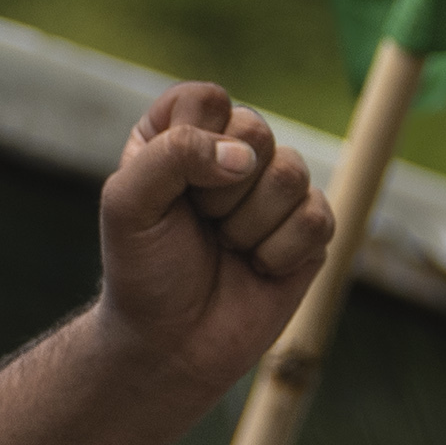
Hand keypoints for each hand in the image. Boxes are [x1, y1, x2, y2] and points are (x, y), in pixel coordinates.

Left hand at [90, 82, 335, 396]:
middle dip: (221, 192)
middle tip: (201, 224)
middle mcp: (231, 153)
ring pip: (290, 173)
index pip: (207, 100)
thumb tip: (245, 157)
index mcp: (181, 134)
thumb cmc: (144, 270)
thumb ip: (173, 154)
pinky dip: (279, 253)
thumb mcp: (128, 204)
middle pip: (255, 130)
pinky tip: (257, 268)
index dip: (193, 143)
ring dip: (248, 225)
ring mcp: (275, 190)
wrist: (171, 345)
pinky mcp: (310, 229)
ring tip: (227, 248)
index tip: (171, 190)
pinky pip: (317, 217)